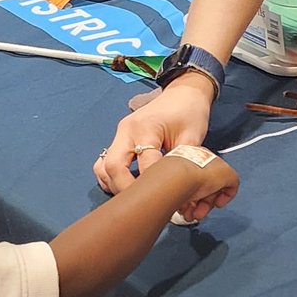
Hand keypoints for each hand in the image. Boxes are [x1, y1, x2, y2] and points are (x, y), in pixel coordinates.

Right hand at [94, 73, 214, 194]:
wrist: (183, 92)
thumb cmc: (190, 113)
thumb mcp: (193, 137)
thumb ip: (183, 164)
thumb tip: (180, 194)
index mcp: (146, 128)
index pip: (144, 165)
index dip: (153, 186)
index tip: (167, 202)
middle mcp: (126, 131)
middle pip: (113, 167)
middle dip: (125, 190)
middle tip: (144, 203)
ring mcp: (119, 134)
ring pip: (104, 167)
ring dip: (115, 185)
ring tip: (135, 197)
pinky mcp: (118, 139)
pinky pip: (105, 162)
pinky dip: (111, 177)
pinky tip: (127, 186)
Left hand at [177, 152, 238, 222]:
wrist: (178, 178)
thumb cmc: (199, 173)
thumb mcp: (229, 175)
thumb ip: (233, 181)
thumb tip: (230, 188)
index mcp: (206, 158)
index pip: (216, 179)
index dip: (220, 193)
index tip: (218, 202)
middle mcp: (192, 165)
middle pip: (203, 190)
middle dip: (205, 205)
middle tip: (203, 211)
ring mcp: (180, 175)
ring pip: (191, 197)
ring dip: (194, 209)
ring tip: (192, 214)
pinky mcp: (169, 185)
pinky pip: (179, 199)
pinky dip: (183, 208)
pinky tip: (184, 211)